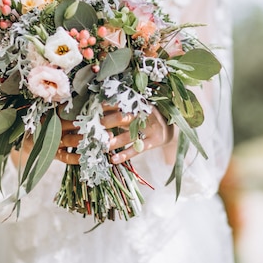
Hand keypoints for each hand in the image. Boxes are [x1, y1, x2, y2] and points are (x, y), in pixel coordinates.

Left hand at [54, 105, 174, 164]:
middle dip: (106, 122)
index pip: (120, 103)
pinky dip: (125, 155)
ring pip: (128, 136)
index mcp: (139, 103)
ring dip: (113, 141)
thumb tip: (96, 107)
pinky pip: (137, 149)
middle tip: (91, 128)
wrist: (171, 128)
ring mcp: (150, 128)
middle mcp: (144, 113)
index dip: (105, 106)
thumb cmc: (147, 118)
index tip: (91, 109)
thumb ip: (120, 109)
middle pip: (123, 118)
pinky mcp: (154, 141)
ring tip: (100, 146)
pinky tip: (113, 159)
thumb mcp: (137, 109)